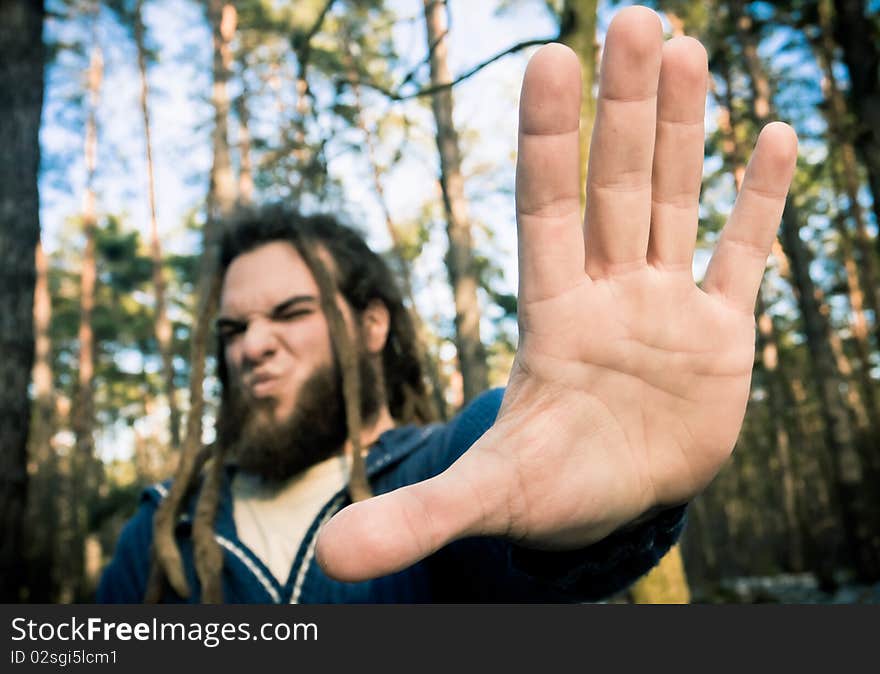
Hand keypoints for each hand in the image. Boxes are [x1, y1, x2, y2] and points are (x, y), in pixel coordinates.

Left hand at [315, 5, 796, 580]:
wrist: (610, 503)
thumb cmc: (547, 489)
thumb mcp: (488, 499)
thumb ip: (420, 516)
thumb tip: (330, 558)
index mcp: (553, 318)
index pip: (546, 212)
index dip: (547, 141)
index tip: (550, 60)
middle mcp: (608, 296)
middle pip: (617, 188)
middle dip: (623, 109)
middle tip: (634, 19)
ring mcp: (666, 308)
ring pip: (674, 203)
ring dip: (682, 130)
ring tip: (684, 47)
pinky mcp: (720, 336)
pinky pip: (741, 257)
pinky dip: (757, 202)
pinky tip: (770, 137)